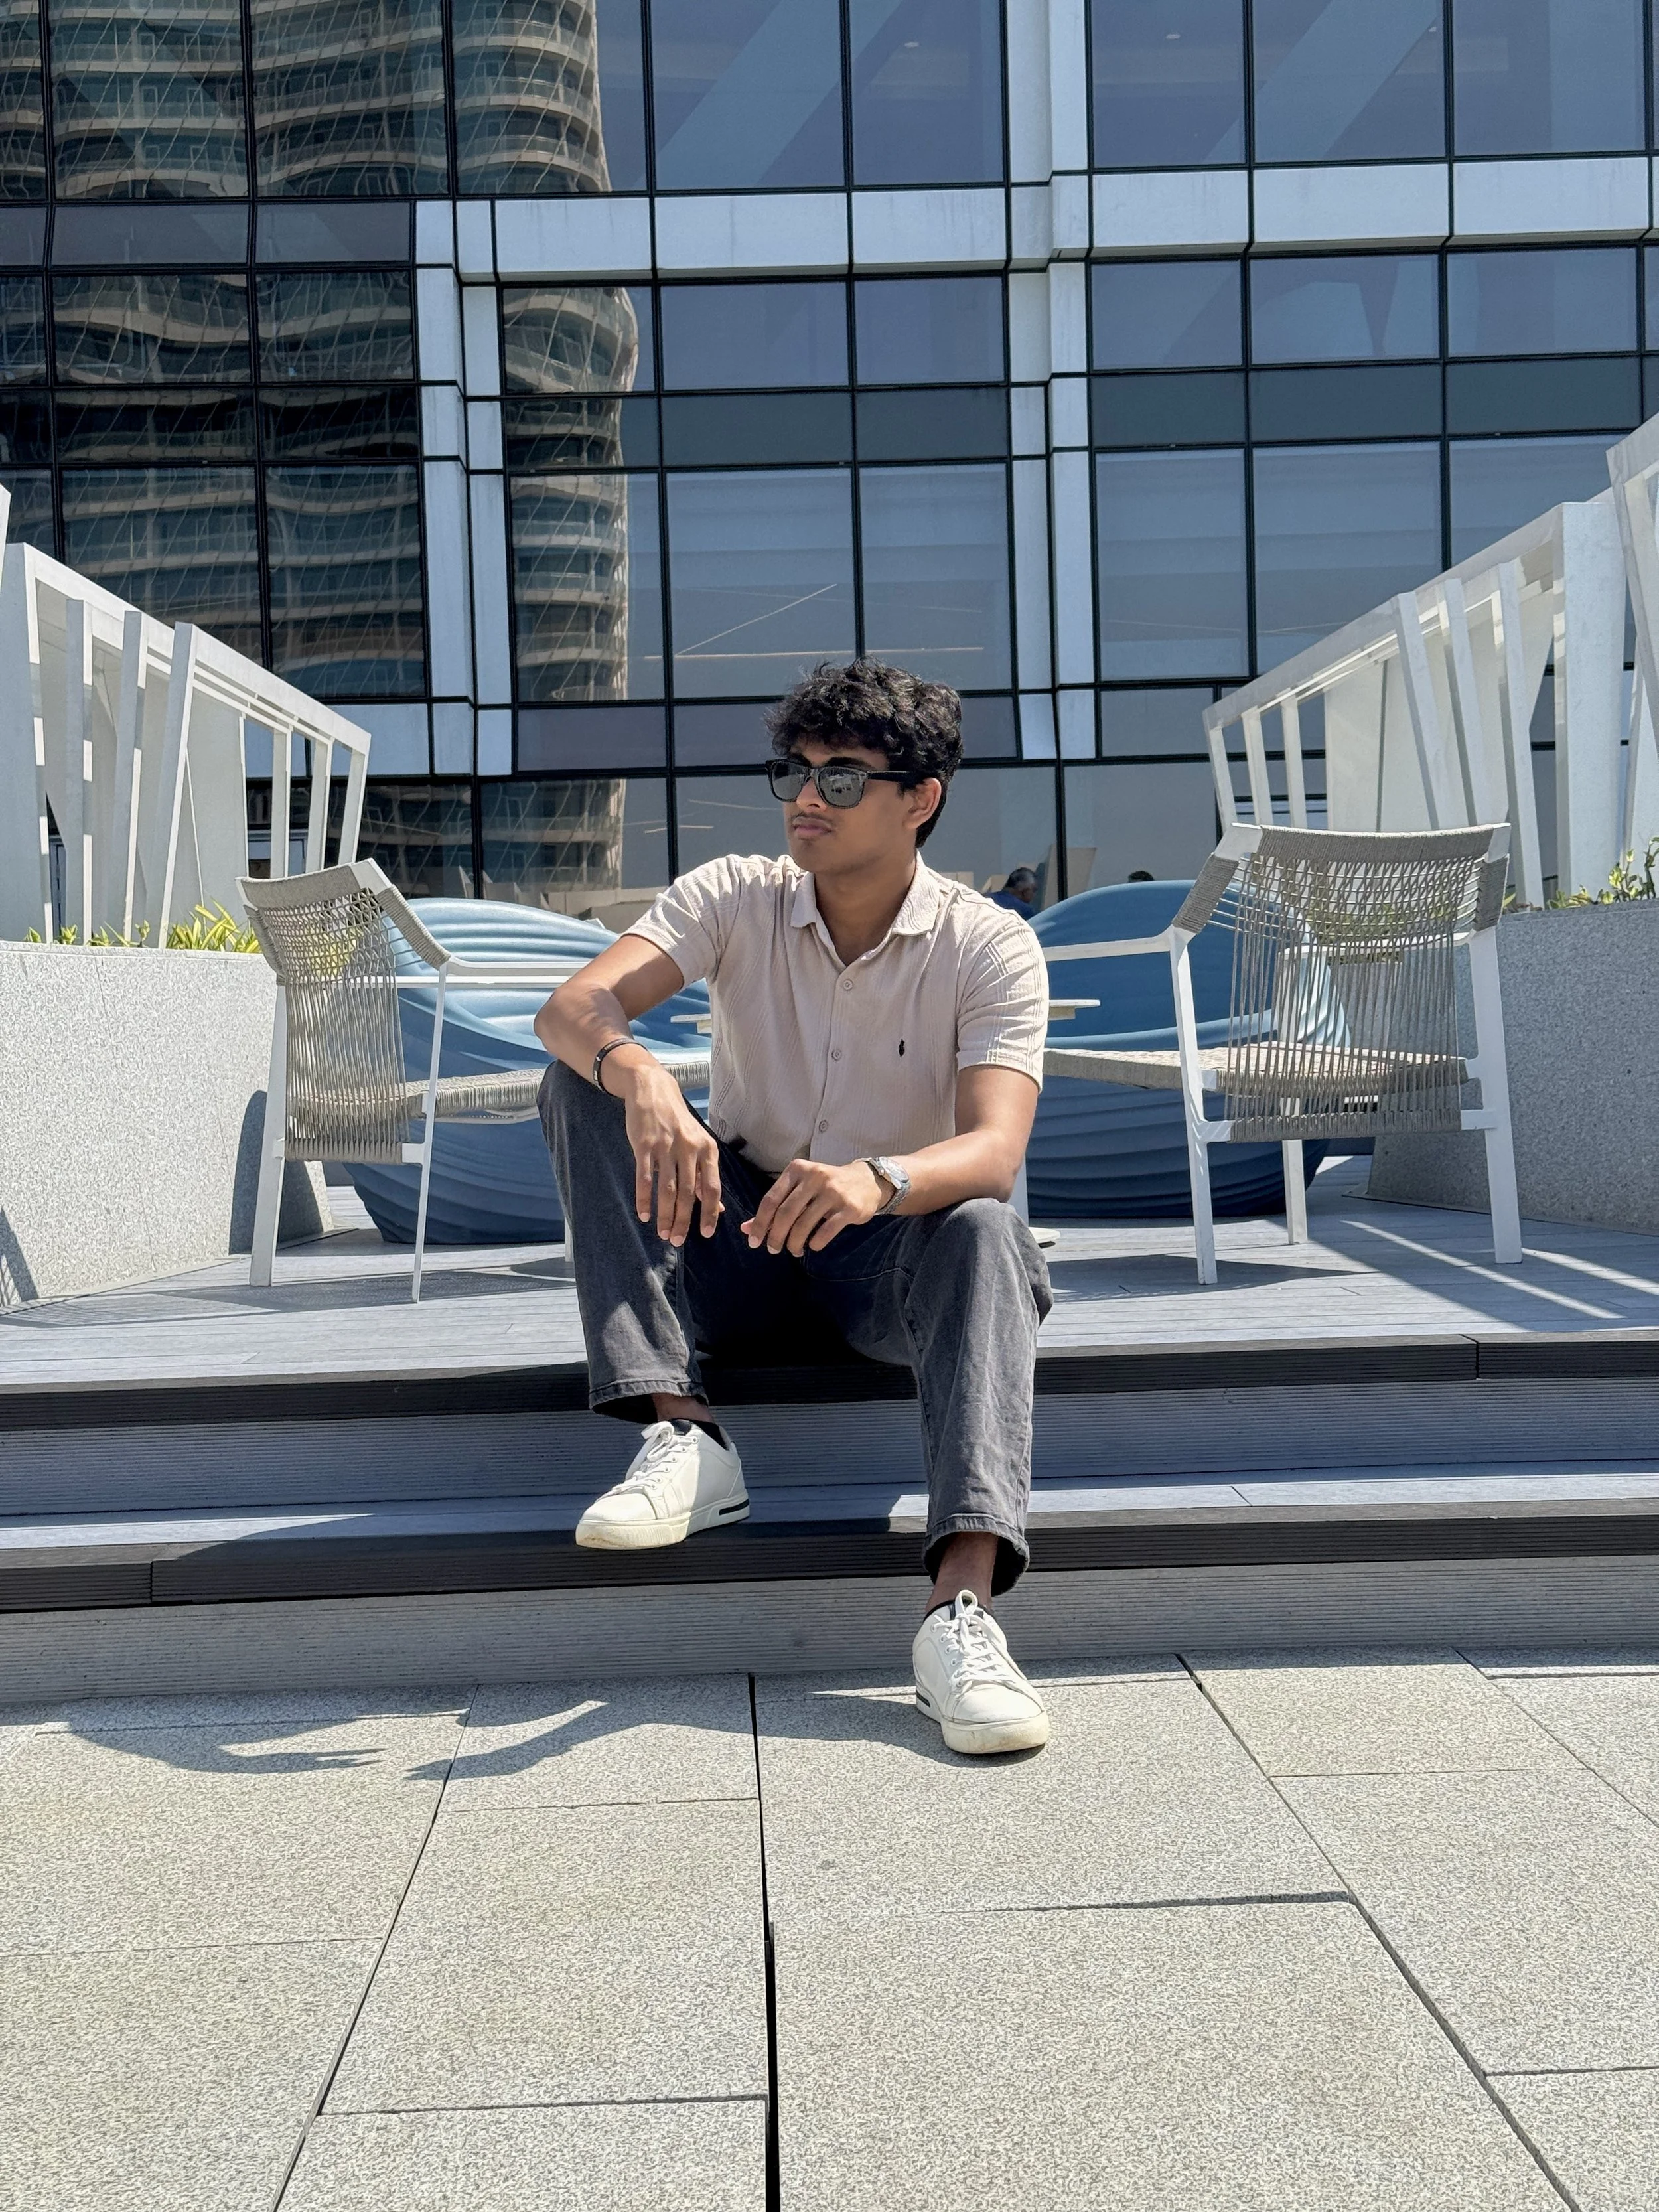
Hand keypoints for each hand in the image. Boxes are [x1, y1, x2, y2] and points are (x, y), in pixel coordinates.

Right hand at [613, 1056, 721, 1246]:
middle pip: (689, 1193)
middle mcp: (689, 1148)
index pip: (712, 1187)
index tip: (705, 1234)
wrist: (653, 1090)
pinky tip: (644, 1214)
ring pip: (667, 1189)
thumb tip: (718, 1208)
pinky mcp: (644, 1145)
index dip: (709, 1213)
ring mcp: (666, 1146)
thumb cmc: (678, 1123)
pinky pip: (645, 1177)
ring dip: (664, 1214)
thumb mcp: (698, 1144)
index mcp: (707, 1150)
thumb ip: (706, 1175)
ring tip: (662, 1233)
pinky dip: (644, 1198)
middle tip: (677, 1241)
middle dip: (683, 1220)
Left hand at [742, 1158, 886, 1256]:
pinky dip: (815, 1243)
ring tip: (794, 1250)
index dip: (759, 1223)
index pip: (771, 1200)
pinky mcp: (850, 1207)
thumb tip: (745, 1229)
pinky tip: (813, 1245)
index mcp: (798, 1170)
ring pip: (804, 1224)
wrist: (865, 1181)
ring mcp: (833, 1191)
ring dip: (794, 1243)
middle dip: (775, 1236)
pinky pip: (826, 1231)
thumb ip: (774, 1208)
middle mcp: (814, 1177)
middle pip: (785, 1214)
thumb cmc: (824, 1187)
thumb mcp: (799, 1190)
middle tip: (773, 1250)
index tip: (753, 1242)